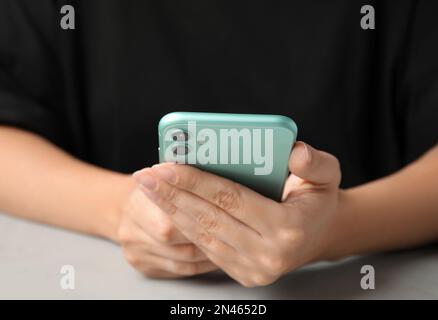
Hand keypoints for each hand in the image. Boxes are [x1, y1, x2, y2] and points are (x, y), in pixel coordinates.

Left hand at [134, 141, 340, 286]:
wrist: (319, 235)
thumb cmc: (317, 200)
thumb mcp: (327, 174)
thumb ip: (314, 162)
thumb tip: (293, 151)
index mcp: (287, 228)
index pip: (230, 199)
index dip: (195, 181)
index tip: (166, 165)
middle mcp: (268, 255)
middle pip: (208, 219)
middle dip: (172, 195)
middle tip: (145, 175)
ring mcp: (253, 269)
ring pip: (201, 236)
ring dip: (171, 210)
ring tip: (148, 188)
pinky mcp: (242, 274)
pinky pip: (205, 248)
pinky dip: (183, 225)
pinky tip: (167, 207)